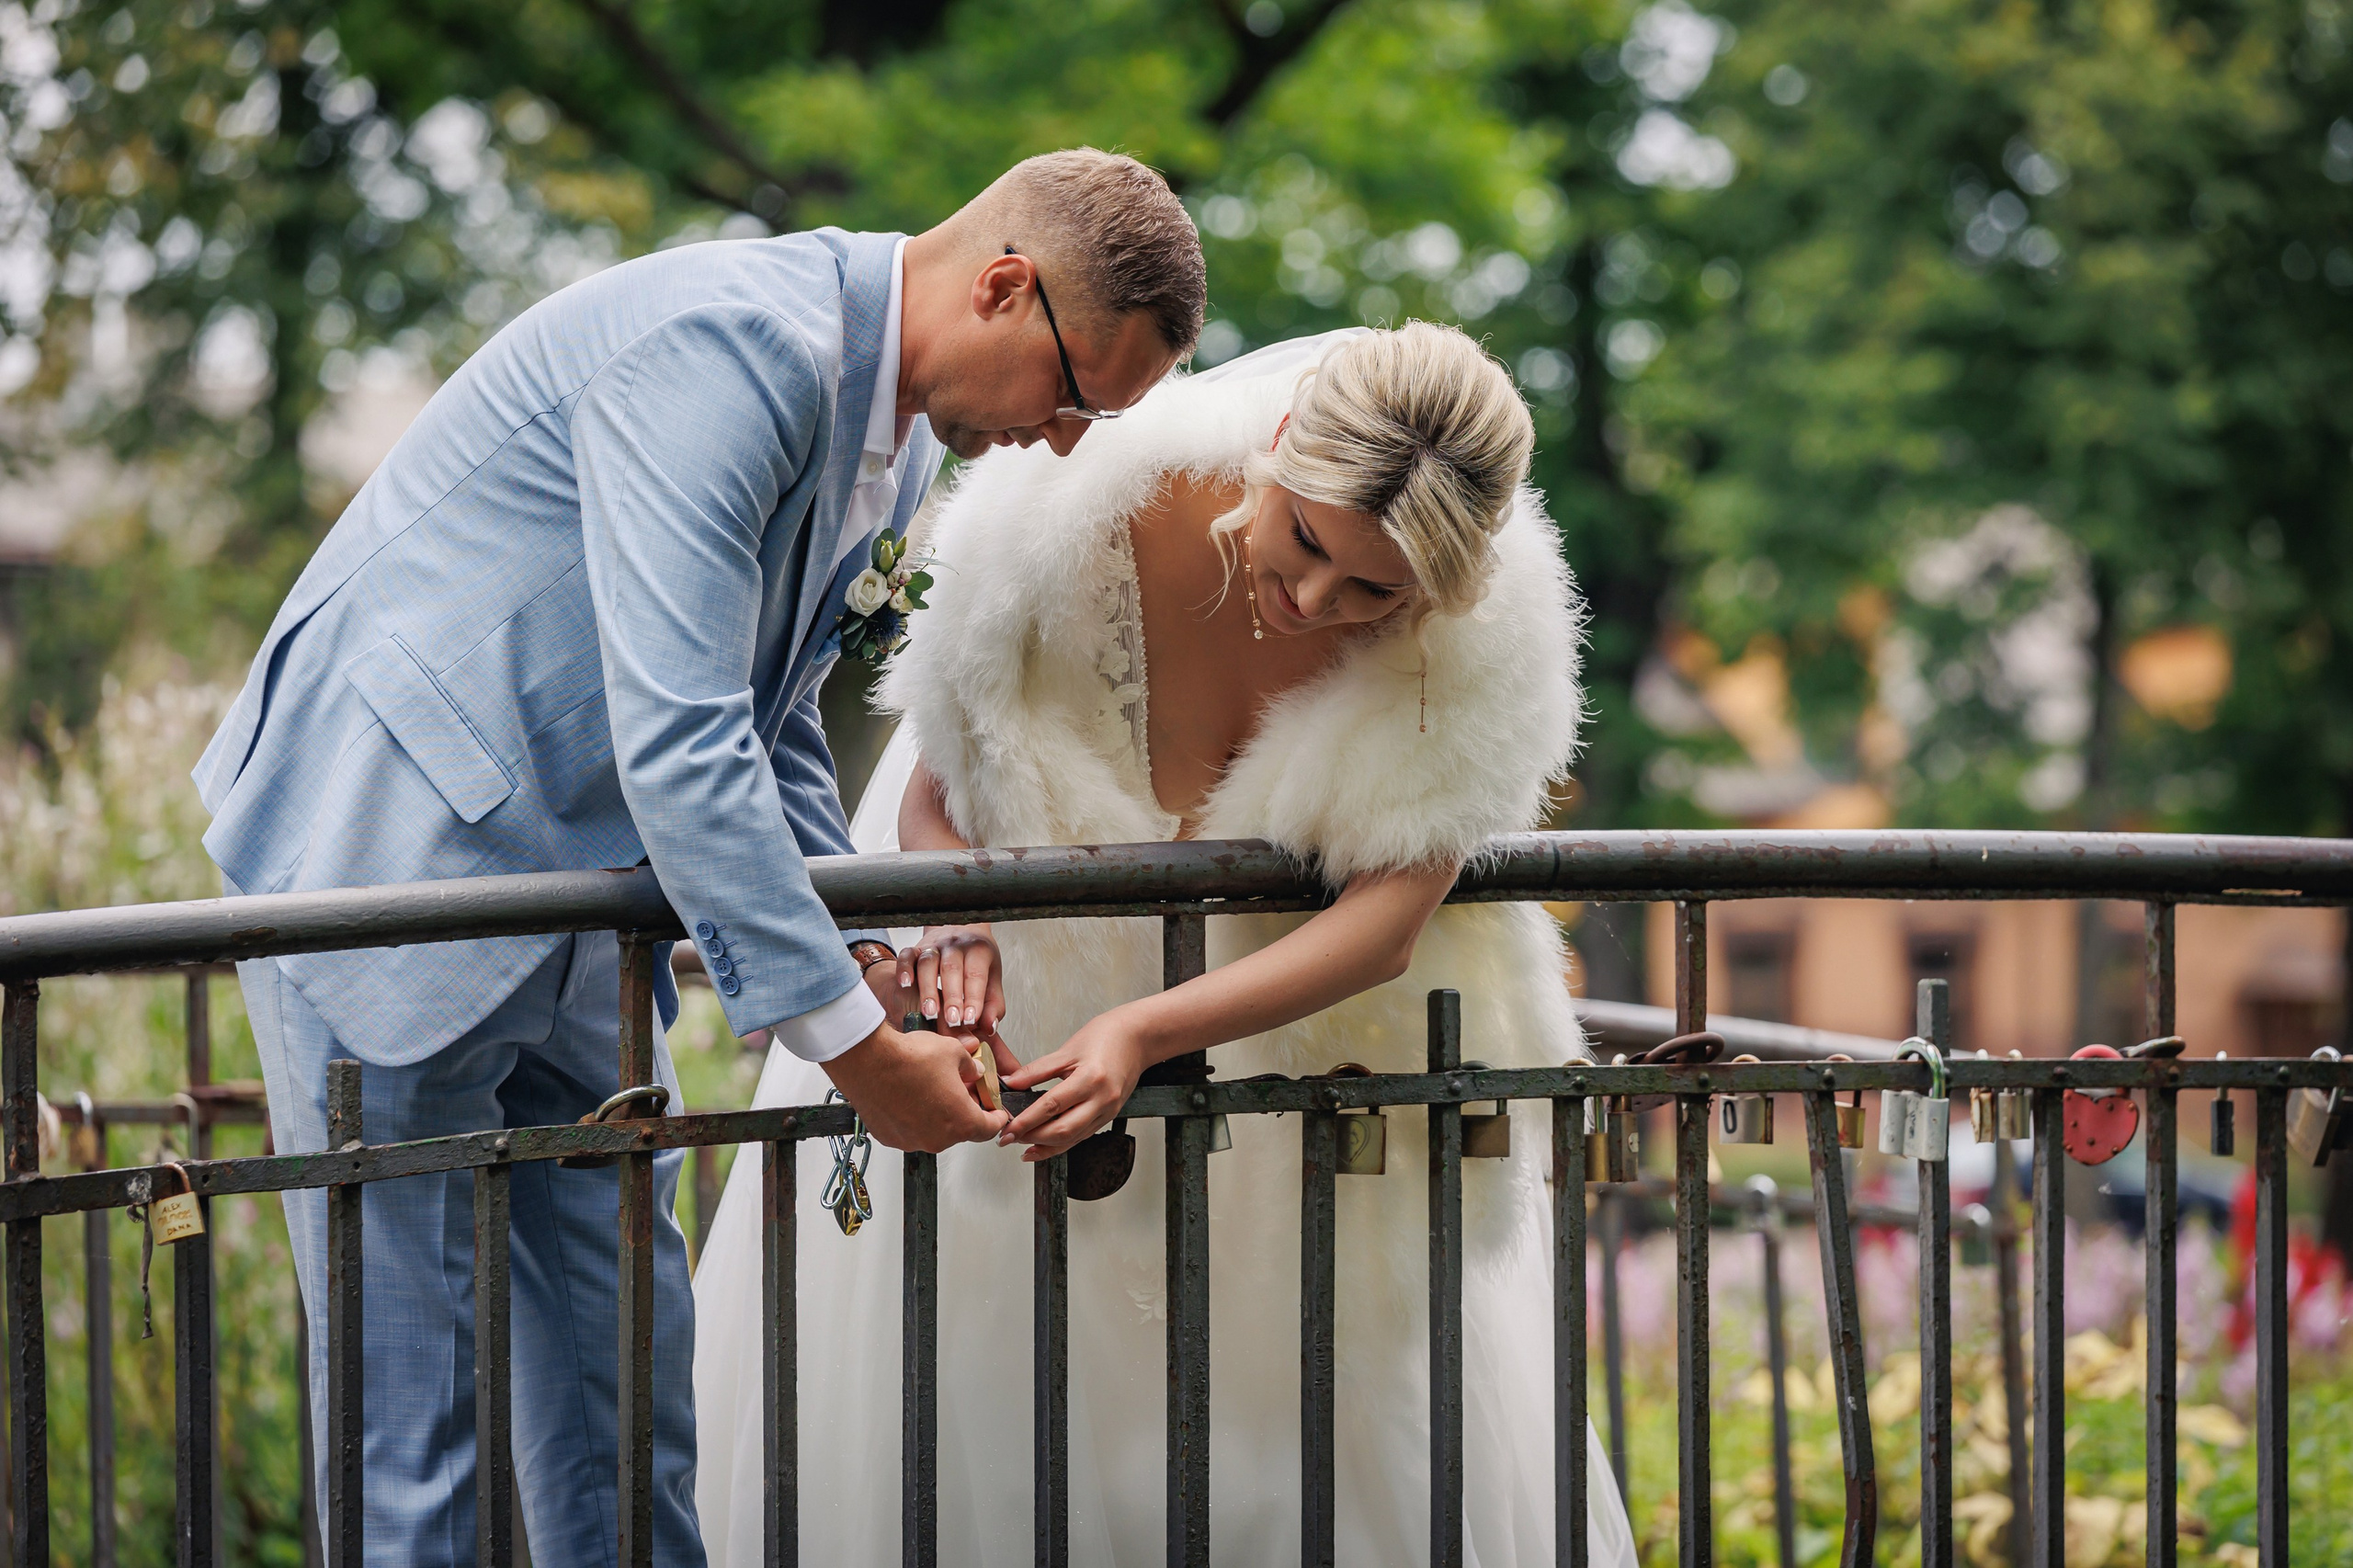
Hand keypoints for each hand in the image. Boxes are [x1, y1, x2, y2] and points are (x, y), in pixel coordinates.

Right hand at [821, 1019, 1007, 1152]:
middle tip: (961, 1092)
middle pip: (960, 1130)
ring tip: (930, 1089)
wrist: (868, 1061)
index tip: (997, 1114)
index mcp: (961, 1122)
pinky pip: (910, 1130)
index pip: (988, 1129)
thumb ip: (970, 1066)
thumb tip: (974, 1070)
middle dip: (964, 1111)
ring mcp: (912, 1141)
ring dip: (937, 1115)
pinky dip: (913, 1118)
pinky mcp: (890, 1138)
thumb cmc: (910, 1058)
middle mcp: (938, 1138)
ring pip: (934, 1131)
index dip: (996, 1119)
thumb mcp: (953, 1052)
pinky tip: (908, 1096)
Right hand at [899, 925, 1006, 1034]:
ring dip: (928, 989)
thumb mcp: (992, 978)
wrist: (963, 931)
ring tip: (930, 1013)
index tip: (970, 1020)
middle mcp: (955, 945)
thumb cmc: (978, 960)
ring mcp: (934, 945)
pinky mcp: (917, 948)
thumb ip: (993, 1004)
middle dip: (952, 997)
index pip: (976, 974)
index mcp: (978, 951)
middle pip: (951, 969)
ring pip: (928, 963)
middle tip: (952, 1021)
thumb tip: (989, 1026)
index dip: (973, 998)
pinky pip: (907, 955)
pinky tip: (905, 985)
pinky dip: (904, 969)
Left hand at [999, 1009, 1150, 1160]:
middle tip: (1008, 1137)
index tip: (1007, 1128)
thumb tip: (1010, 1083)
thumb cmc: (1106, 1037)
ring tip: (1021, 1143)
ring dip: (1044, 1145)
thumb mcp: (1067, 1050)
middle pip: (1063, 1130)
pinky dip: (1061, 1143)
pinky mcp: (1109, 1117)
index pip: (1051, 1106)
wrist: (1137, 1039)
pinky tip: (1043, 1144)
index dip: (1026, 1121)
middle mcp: (1102, 1100)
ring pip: (1073, 1139)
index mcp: (1091, 1079)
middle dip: (1032, 1137)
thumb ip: (1036, 1070)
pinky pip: (1082, 1136)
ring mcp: (1107, 1111)